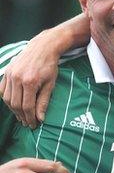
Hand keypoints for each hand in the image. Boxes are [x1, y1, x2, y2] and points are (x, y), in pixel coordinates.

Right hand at [0, 13, 89, 128]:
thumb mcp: (50, 84)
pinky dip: (7, 99)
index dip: (30, 118)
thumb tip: (40, 119)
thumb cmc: (49, 66)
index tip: (34, 125)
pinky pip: (2, 90)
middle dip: (22, 116)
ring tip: (22, 116)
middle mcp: (17, 78)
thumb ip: (44, 102)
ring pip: (8, 99)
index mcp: (30, 82)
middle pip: (16, 104)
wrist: (43, 47)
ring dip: (14, 110)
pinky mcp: (7, 72)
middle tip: (28, 123)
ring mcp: (10, 74)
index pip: (27, 107)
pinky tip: (14, 105)